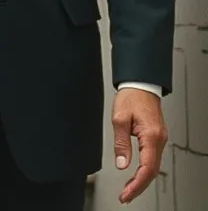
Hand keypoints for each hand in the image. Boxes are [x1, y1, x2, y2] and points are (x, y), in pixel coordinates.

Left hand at [112, 89, 167, 203]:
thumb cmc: (131, 96)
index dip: (136, 184)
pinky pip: (152, 159)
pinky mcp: (156, 137)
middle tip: (125, 196)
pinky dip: (144, 170)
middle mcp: (159, 139)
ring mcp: (159, 139)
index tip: (126, 194)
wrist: (140, 84)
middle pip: (152, 171)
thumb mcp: (119, 118)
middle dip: (139, 187)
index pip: (146, 168)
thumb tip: (122, 163)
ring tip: (128, 190)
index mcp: (151, 136)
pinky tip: (137, 175)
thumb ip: (120, 143)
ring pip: (153, 166)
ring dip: (141, 180)